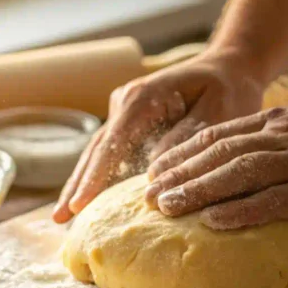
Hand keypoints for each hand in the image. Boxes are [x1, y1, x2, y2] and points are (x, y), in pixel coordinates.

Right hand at [51, 52, 263, 222]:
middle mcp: (125, 103)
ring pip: (97, 153)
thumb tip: (153, 171)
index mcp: (142, 99)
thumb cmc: (228, 89)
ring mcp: (124, 113)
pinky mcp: (130, 124)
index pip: (112, 144)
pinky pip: (110, 154)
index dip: (94, 177)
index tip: (79, 204)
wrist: (229, 67)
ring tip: (61, 216)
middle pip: (95, 150)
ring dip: (82, 183)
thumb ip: (184, 141)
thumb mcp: (217, 113)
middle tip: (58, 219)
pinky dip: (97, 177)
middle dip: (77, 185)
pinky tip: (85, 201)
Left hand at [144, 106, 287, 228]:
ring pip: (238, 172)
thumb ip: (274, 142)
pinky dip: (240, 210)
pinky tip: (213, 221)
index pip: (217, 134)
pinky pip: (274, 200)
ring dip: (198, 190)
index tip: (153, 170)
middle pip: (218, 151)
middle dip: (178, 172)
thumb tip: (236, 163)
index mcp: (278, 121)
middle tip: (147, 194)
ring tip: (167, 207)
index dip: (180, 152)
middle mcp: (285, 136)